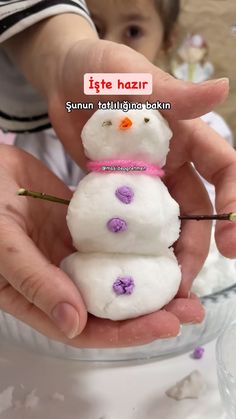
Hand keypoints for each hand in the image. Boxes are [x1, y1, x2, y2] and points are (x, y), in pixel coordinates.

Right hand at [0, 146, 203, 346]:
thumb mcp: (4, 244)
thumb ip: (36, 282)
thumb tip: (74, 324)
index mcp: (38, 297)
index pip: (87, 328)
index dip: (126, 332)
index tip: (166, 324)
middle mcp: (61, 281)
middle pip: (109, 306)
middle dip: (151, 311)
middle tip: (191, 308)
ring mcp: (73, 253)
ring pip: (116, 274)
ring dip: (150, 281)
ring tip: (186, 279)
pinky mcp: (83, 229)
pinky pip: (113, 241)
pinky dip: (137, 246)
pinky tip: (164, 244)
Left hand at [48, 39, 235, 296]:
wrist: (63, 82)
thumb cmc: (101, 69)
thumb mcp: (134, 78)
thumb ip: (174, 94)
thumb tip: (223, 88)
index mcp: (188, 135)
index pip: (225, 171)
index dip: (235, 204)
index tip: (231, 241)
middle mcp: (174, 163)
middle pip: (197, 211)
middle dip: (197, 248)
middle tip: (183, 284)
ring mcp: (147, 181)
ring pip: (167, 224)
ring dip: (168, 257)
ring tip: (160, 289)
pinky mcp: (120, 192)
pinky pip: (134, 224)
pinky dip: (136, 247)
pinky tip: (130, 271)